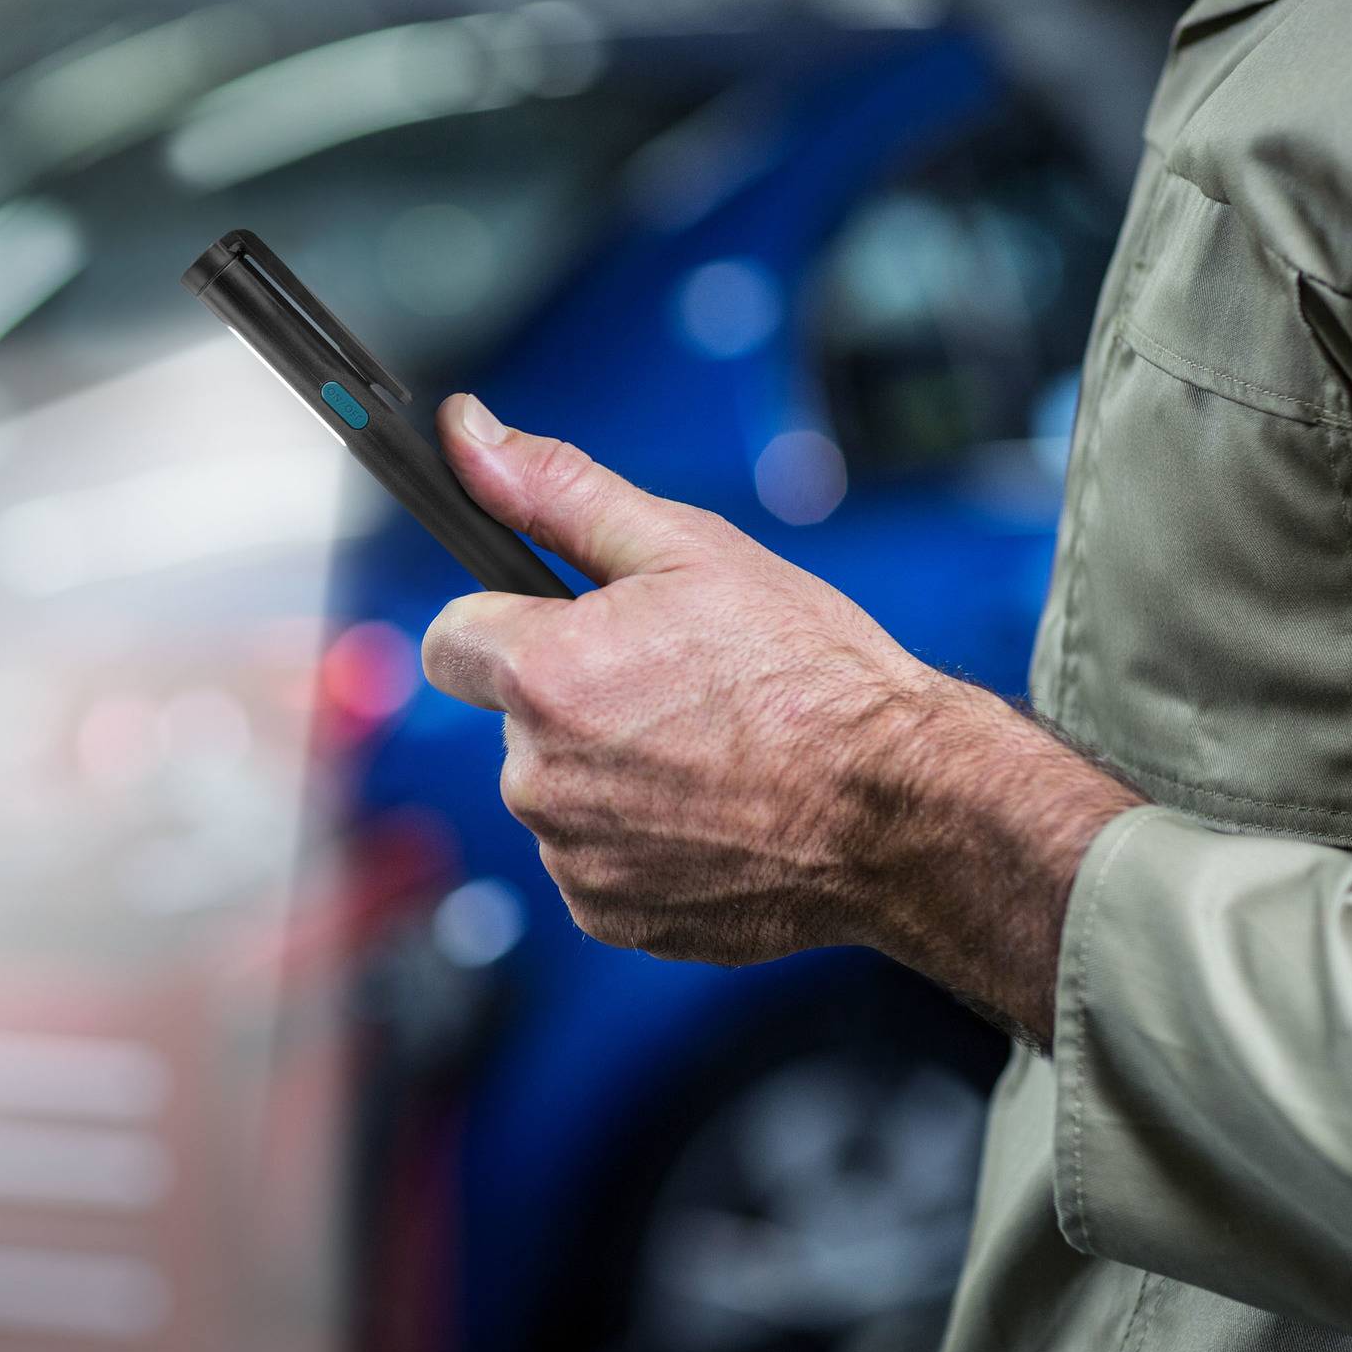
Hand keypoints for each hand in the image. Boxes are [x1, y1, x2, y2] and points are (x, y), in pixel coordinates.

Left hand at [419, 395, 1141, 1044]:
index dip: (506, 624)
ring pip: (557, 793)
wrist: (900, 806)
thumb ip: (557, 492)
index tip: (563, 628)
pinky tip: (712, 812)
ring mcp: (573, 856)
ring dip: (609, 772)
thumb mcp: (687, 548)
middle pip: (514, 721)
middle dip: (574, 699)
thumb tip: (466, 434)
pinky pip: (594, 861)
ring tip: (709, 754)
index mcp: (545, 676)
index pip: (451, 641)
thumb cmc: (809, 672)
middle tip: (678, 689)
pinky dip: (639, 840)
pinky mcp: (610, 916)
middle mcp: (539, 778)